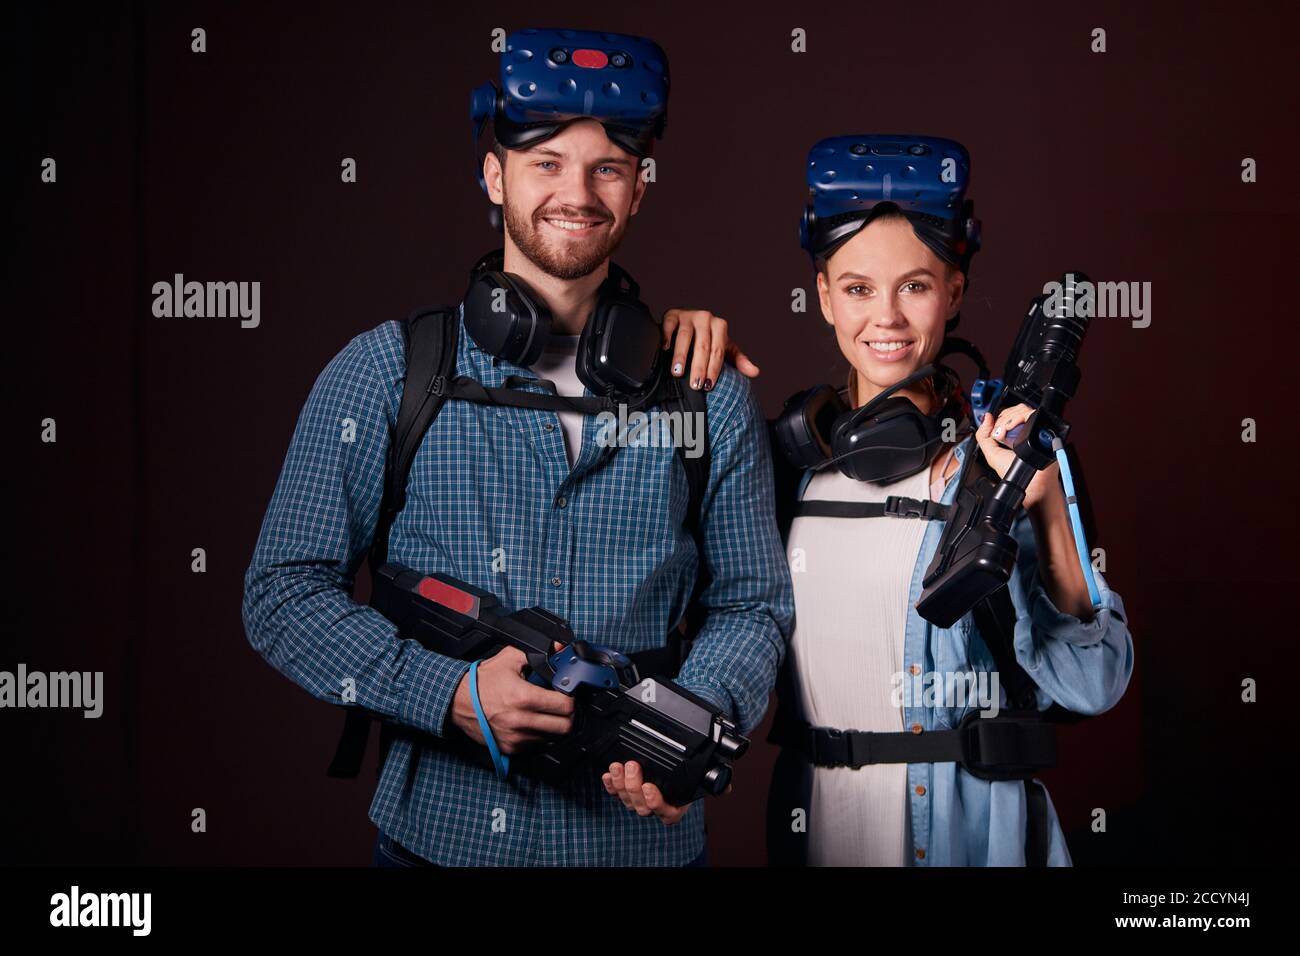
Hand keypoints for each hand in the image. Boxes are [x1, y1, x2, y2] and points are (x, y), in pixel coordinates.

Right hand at [450, 644, 573, 752]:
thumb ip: (537, 653)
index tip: (567, 694)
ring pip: (552, 738)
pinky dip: (538, 735)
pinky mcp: (510, 747)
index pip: (566, 706)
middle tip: (562, 706)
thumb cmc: (482, 681)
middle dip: (568, 716)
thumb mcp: (510, 658)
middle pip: (565, 727)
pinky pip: (535, 745)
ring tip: (543, 713)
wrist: (458, 701)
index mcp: (525, 697)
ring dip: (553, 726)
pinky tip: (530, 721)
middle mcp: (522, 721)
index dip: (571, 699)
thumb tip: (557, 649)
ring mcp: (516, 737)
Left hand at [602, 760, 691, 824]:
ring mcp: (641, 802)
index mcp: (676, 807)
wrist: (675, 773)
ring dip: (620, 783)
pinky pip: (617, 795)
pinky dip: (611, 786)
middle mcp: (657, 808)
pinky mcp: (627, 795)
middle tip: (632, 766)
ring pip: (628, 801)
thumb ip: (698, 773)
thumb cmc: (685, 775)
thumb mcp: (694, 774)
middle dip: (634, 785)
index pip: (667, 813)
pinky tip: (608, 776)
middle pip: (642, 806)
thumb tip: (705, 762)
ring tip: (618, 767)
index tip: (649, 787)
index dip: (655, 802)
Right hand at [661, 309, 760, 390]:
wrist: (688, 324)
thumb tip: (755, 372)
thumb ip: (739, 360)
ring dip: (681, 356)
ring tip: (678, 372)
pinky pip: (669, 325)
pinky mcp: (672, 314)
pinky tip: (664, 349)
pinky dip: (666, 336)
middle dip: (699, 367)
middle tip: (695, 384)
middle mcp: (705, 318)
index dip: (713, 369)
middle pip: (702, 346)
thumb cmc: (708, 339)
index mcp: (720, 326)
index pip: (718, 351)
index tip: (708, 385)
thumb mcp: (724, 349)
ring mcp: (688, 315)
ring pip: (685, 337)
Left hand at [973, 405, 1063, 513]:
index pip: (1008, 414)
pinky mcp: (1043, 430)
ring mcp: (1036, 429)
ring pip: (1022, 410)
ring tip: (1002, 434)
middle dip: (1001, 420)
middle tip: (998, 434)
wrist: (1030, 485)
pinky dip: (1016, 419)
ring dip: (1007, 420)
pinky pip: (1030, 415)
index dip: (999, 418)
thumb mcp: (992, 454)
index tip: (993, 428)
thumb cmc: (1015, 473)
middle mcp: (1027, 430)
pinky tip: (1009, 431)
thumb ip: (984, 436)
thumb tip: (986, 417)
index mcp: (1016, 434)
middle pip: (1014, 409)